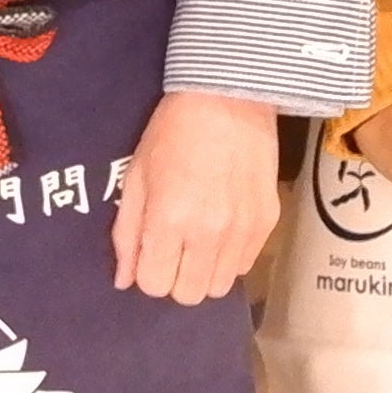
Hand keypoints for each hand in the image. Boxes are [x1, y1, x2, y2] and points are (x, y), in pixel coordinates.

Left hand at [112, 87, 282, 304]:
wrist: (228, 98)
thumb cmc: (173, 133)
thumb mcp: (136, 177)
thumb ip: (127, 233)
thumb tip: (123, 279)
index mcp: (168, 220)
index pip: (154, 285)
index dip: (147, 272)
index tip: (150, 253)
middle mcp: (208, 233)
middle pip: (189, 294)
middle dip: (175, 278)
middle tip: (173, 248)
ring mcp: (242, 230)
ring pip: (219, 287)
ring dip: (204, 272)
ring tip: (198, 240)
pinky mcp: (267, 222)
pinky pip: (245, 265)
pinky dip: (229, 257)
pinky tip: (221, 228)